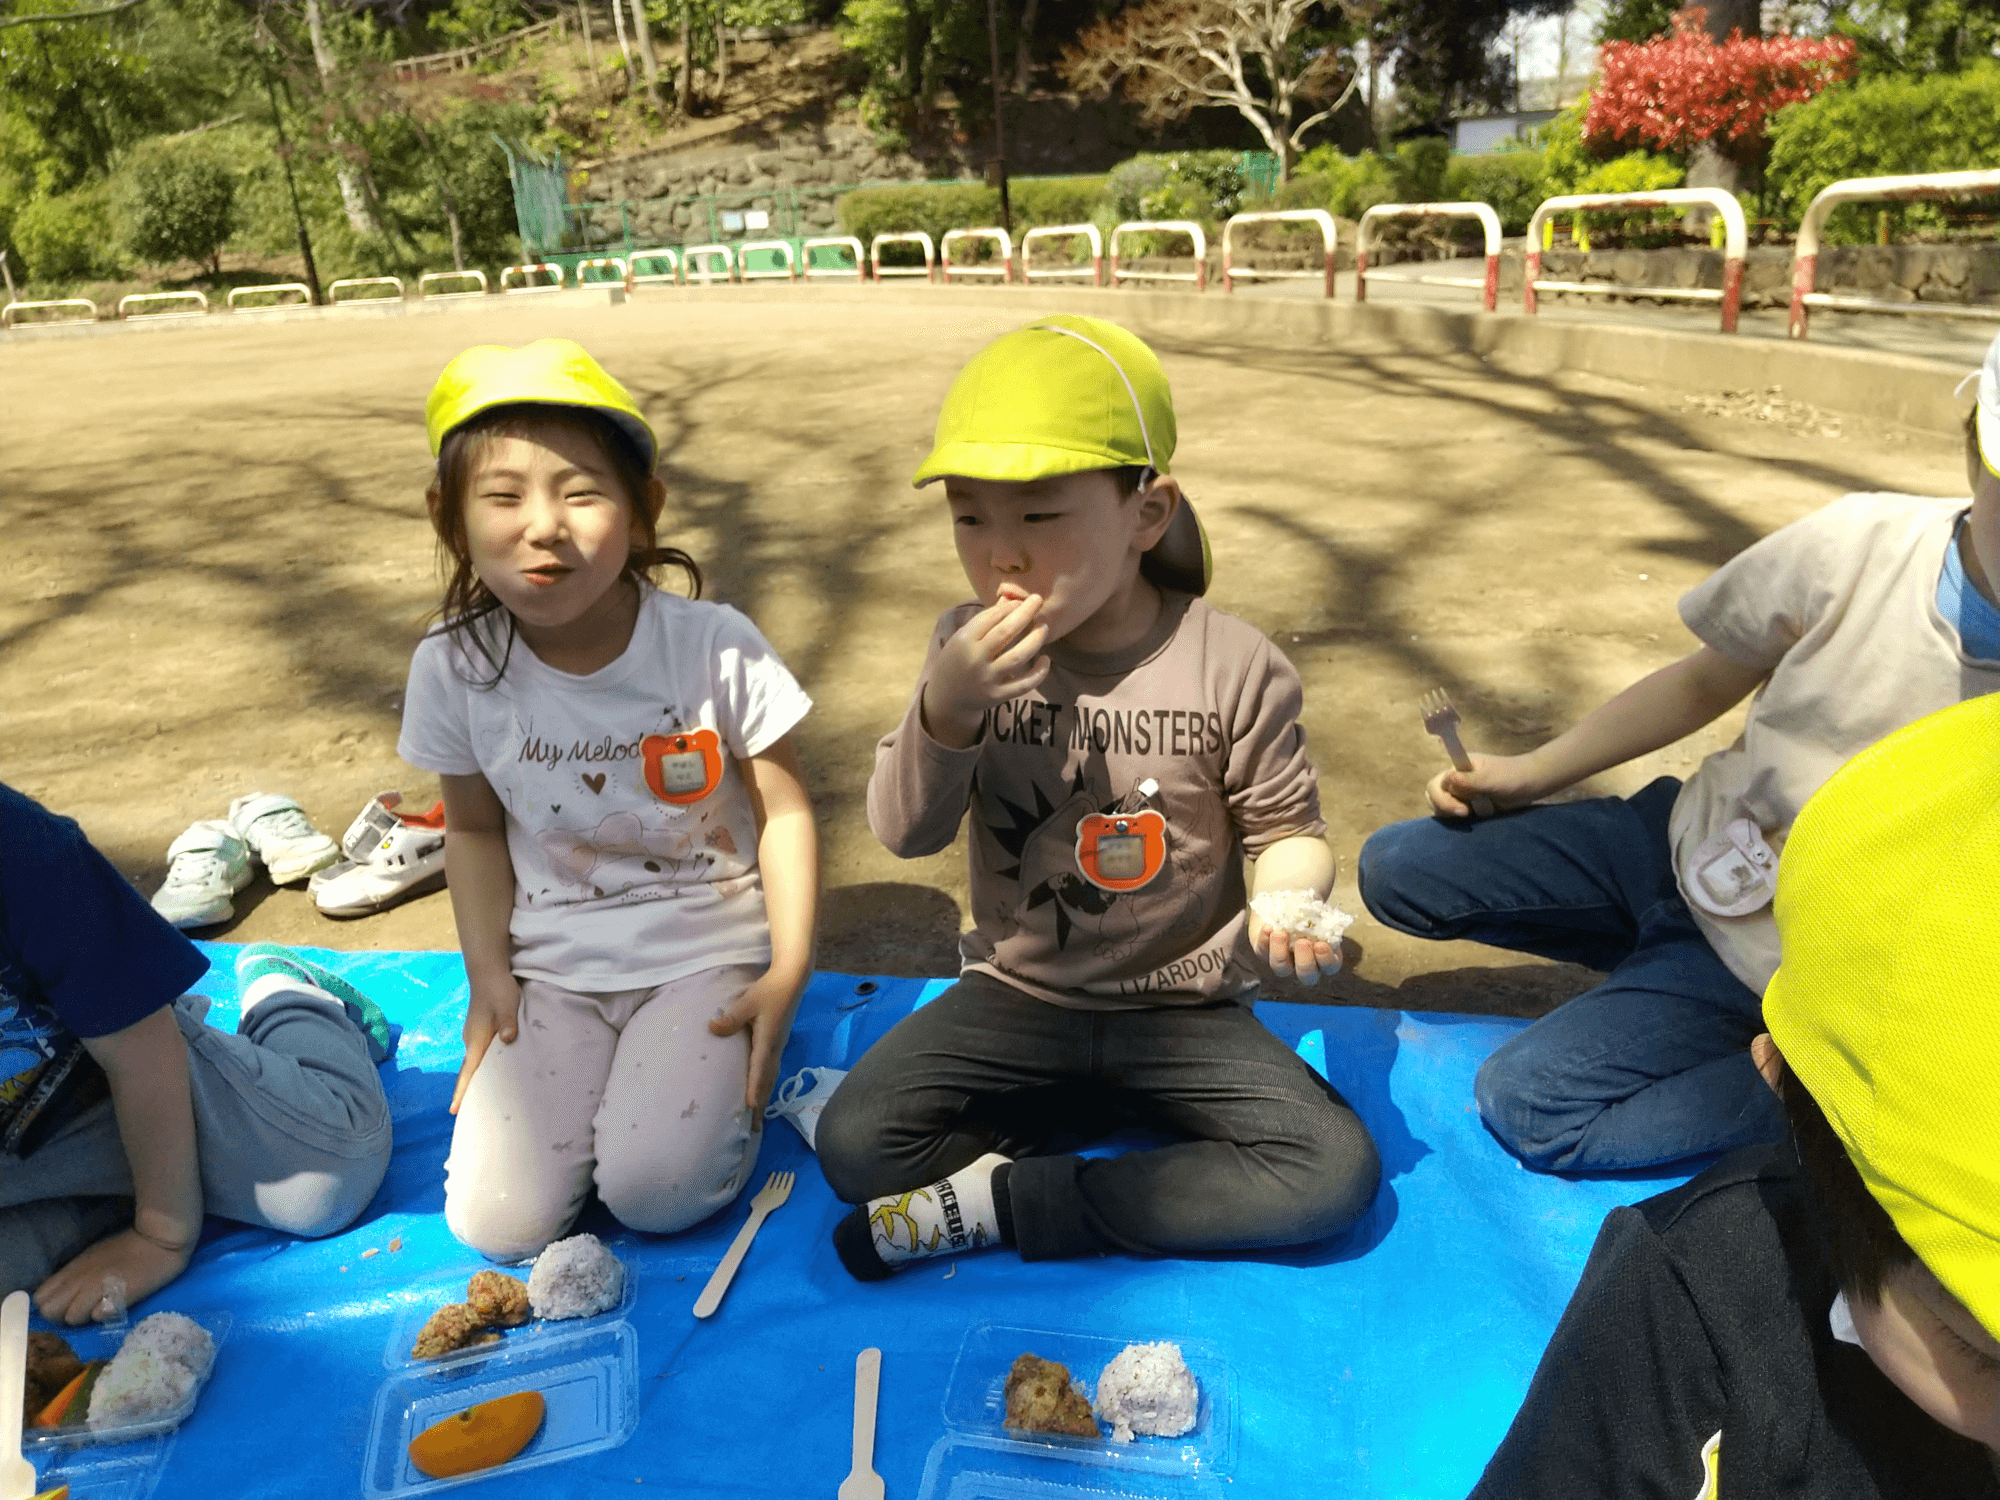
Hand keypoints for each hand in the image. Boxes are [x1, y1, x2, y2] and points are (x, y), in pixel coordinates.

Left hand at [35, 1228, 190, 1325]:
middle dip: (62, 1316)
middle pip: (49, 1311)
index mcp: (72, 1269)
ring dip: (85, 1318)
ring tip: (102, 1308)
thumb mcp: (93, 1256)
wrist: (160, 1240)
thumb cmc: (129, 1246)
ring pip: (72, 1318)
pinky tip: (116, 1306)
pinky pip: (98, 1316)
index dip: (51, 1305)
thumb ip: (75, 1275)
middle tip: (83, 1311)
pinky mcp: (117, 1296)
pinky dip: (105, 1315)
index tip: (66, 1305)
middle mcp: (79, 1279)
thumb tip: (63, 1295)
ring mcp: (96, 1287)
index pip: (41, 1298)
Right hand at [450, 973, 521, 1114]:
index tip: (454, 1110)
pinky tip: (492, 1071)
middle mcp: (471, 1040)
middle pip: (468, 1071)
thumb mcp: (507, 1006)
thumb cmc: (498, 990)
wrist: (487, 972)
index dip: (461, 1091)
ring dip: (475, 1079)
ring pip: (473, 1062)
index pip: (467, 1071)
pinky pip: (478, 1054)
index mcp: (476, 1040)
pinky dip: (481, 1066)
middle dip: (467, 1091)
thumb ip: (508, 1024)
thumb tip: (507, 1040)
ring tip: (482, 1098)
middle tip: (468, 1113)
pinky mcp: (479, 1030)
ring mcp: (473, 1035)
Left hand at [707, 969, 805, 1116]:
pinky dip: (766, 1085)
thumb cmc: (769, 990)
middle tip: (755, 1129)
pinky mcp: (777, 1043)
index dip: (754, 1088)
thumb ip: (731, 1017)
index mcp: (768, 1040)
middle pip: (767, 1081)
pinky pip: (771, 1070)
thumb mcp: (748, 1002)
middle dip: (761, 1105)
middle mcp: (775, 1048)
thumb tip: (712, 1028)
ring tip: (758, 1117)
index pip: (759, 1069)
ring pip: (771, 1078)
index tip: (750, 1108)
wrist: (792, 980)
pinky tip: (761, 1090)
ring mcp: (778, 1046)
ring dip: (764, 1097)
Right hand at [920, 589, 1050, 748]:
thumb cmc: (957, 661)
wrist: (946, 697)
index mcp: (964, 640)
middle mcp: (975, 659)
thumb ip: (985, 620)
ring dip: (1035, 639)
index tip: (1021, 601)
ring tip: (1043, 627)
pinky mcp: (998, 696)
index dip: (1009, 607)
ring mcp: (987, 678)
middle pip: (1006, 632)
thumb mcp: (963, 638)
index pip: (990, 618)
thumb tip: (1009, 599)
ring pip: (1018, 656)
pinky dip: (1039, 672)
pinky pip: (1024, 684)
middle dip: (1025, 613)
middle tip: (1037, 600)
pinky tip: (1046, 659)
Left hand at [1247, 911, 1341, 985]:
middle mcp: (1304, 964)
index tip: (1321, 944)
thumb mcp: (1317, 909)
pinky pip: (1262, 952)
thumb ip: (1319, 916)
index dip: (1326, 958)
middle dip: (1305, 961)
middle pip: (1307, 976)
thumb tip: (1315, 913)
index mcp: (1324, 956)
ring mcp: (1283, 961)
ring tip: (1280, 933)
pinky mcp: (1264, 952)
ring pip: (1281, 968)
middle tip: (1302, 942)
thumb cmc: (1307, 907)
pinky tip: (1268, 927)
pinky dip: (1264, 940)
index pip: (1330, 966)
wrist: (1286, 901)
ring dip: (1280, 953)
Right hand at [1426, 752, 1546, 818]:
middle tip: (1466, 814)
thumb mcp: (1491, 778)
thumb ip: (1469, 781)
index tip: (1464, 810)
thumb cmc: (1512, 776)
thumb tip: (1446, 781)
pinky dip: (1458, 821)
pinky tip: (1471, 821)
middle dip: (1444, 808)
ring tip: (1472, 816)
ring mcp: (1462, 794)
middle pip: (1434, 796)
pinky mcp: (1469, 806)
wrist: (1531, 784)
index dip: (1443, 799)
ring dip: (1451, 815)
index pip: (1436, 784)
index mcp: (1457, 769)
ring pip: (1442, 808)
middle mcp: (1456, 781)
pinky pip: (1454, 816)